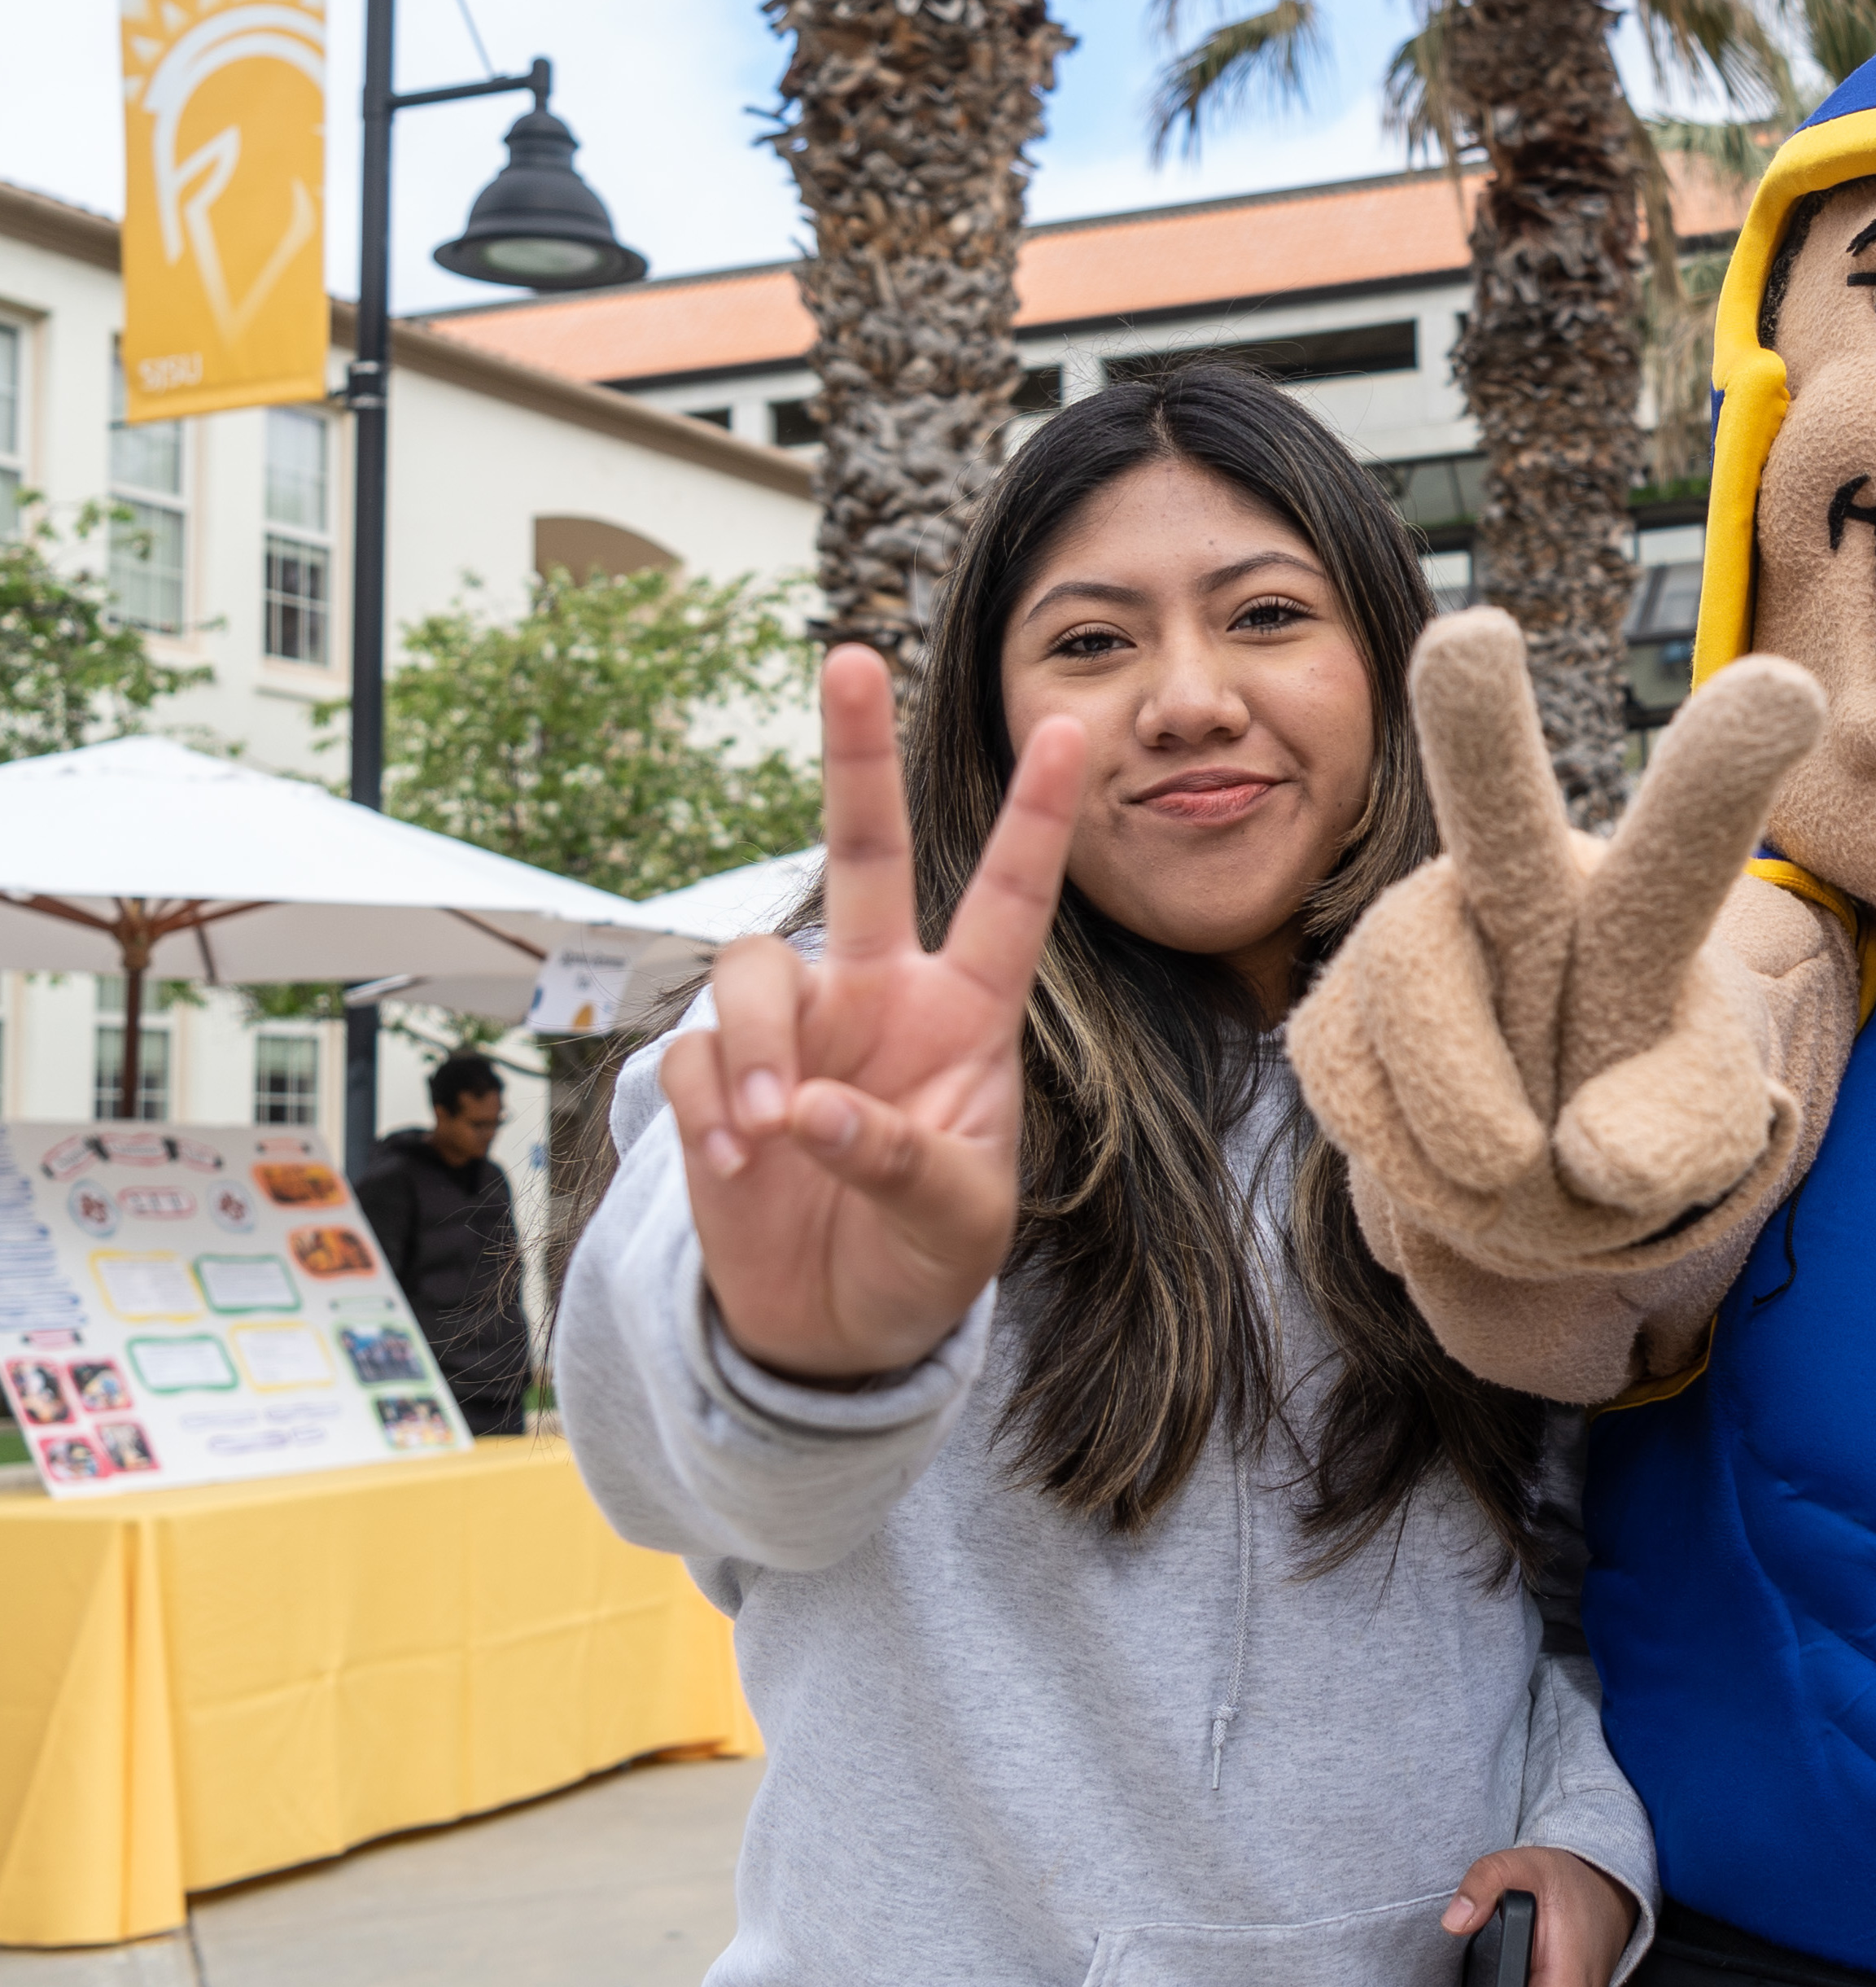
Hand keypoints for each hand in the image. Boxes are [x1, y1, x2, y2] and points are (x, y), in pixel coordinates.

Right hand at [655, 648, 1081, 1383]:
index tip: (1072, 728)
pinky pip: (692, 1055)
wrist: (837, 1328)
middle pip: (863, 852)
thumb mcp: (955, 1223)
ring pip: (753, 966)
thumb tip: (813, 1112)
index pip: (1009, 899)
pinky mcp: (716, 1075)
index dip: (1039, 817)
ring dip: (752, 1045)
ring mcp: (796, 1029)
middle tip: (853, 658)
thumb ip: (901, 1162)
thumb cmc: (926, 1259)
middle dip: (855, 754)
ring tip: (769, 1136)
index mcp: (964, 1014)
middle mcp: (879, 996)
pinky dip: (707, 1108)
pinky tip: (737, 1167)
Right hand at [1294, 612, 1827, 1262]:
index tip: (1791, 689)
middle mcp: (1522, 888)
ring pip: (1412, 988)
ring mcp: (1415, 940)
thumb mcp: (1702, 1132)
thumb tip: (1592, 1154)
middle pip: (1499, 812)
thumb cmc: (1637, 1120)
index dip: (1724, 773)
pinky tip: (1453, 1160)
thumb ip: (1676, 1134)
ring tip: (1514, 1171)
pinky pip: (1354, 1082)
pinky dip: (1411, 1160)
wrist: (1529, 1177)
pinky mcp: (1334, 1010)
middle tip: (1474, 637)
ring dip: (1468, 1117)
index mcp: (1638, 906)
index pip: (1687, 841)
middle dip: (1482, 726)